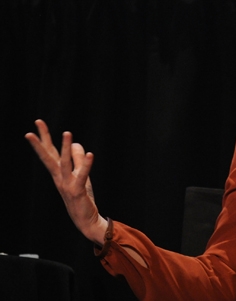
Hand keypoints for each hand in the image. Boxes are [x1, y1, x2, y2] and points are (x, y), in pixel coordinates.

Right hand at [25, 120, 107, 244]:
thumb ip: (78, 160)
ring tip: (67, 133)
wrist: (85, 220)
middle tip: (37, 123)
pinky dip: (86, 165)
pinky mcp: (77, 190)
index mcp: (59, 172)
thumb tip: (77, 144)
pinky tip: (90, 154)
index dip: (44, 138)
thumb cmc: (81, 197)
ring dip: (66, 148)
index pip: (50, 152)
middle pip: (49, 155)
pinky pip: (82, 175)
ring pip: (64, 163)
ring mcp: (67, 184)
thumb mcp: (81, 175)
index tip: (37, 123)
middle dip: (43, 139)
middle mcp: (59, 177)